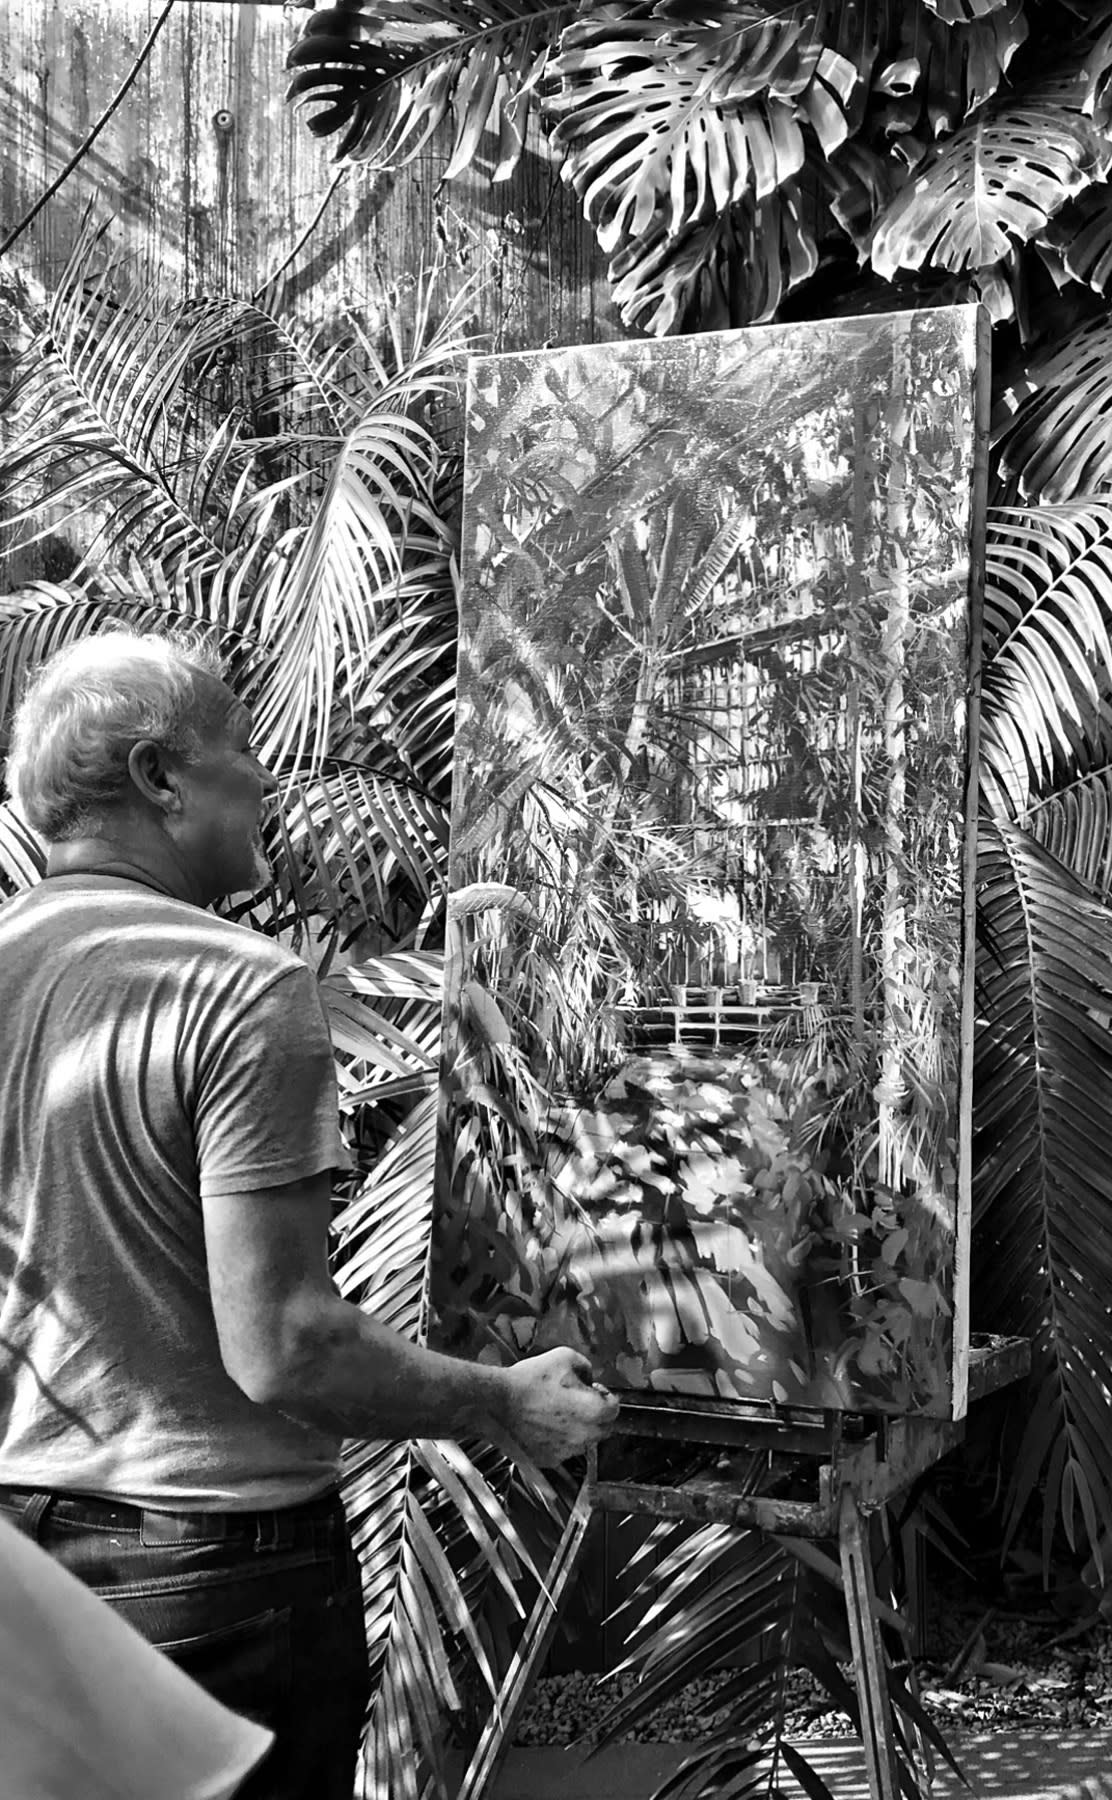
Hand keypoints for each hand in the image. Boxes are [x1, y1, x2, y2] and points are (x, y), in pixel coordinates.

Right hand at [501, 1348, 619, 1467]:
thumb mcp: (564, 1357)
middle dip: (594, 1414)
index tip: (594, 1390)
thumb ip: (585, 1367)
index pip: (615, 1408)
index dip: (605, 1395)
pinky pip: (561, 1450)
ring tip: (554, 1411)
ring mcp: (566, 1451)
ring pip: (582, 1441)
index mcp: (593, 1411)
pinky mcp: (548, 1460)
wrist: (497, 1403)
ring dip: (576, 1428)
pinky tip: (543, 1423)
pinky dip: (557, 1439)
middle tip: (576, 1401)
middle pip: (602, 1428)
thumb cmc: (528, 1382)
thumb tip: (588, 1376)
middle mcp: (584, 1436)